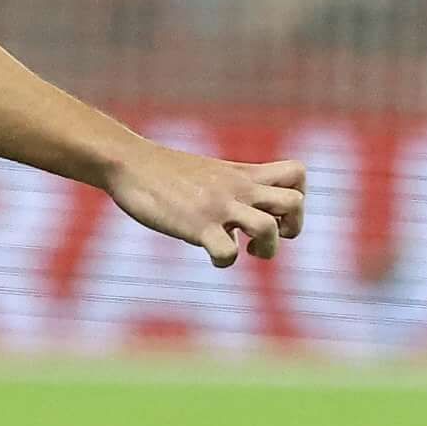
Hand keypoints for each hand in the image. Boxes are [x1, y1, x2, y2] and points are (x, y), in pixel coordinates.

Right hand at [107, 144, 305, 267]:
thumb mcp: (208, 173)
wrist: (128, 162)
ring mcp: (219, 207)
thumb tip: (235, 226)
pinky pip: (228, 253)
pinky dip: (224, 262)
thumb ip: (230, 190)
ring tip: (245, 250)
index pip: (298, 174)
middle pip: (296, 203)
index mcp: (244, 174)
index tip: (273, 211)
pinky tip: (210, 253)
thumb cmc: (163, 171)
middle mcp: (238, 189)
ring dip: (266, 249)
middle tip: (262, 235)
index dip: (296, 198)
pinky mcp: (197, 226)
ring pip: (269, 228)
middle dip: (291, 228)